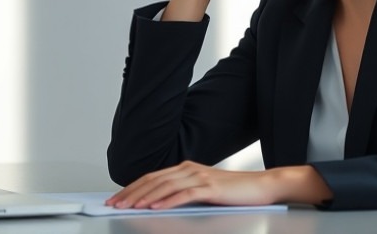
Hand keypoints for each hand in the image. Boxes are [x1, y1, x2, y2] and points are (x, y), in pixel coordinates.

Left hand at [105, 161, 275, 209]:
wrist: (261, 186)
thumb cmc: (234, 190)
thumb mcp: (203, 189)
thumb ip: (183, 191)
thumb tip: (158, 203)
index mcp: (187, 168)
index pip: (153, 177)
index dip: (133, 187)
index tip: (117, 198)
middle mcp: (190, 169)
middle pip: (154, 180)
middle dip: (132, 192)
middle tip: (115, 203)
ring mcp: (201, 177)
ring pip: (165, 186)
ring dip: (145, 197)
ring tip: (131, 206)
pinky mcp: (211, 188)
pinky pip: (184, 194)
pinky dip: (167, 201)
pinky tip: (156, 207)